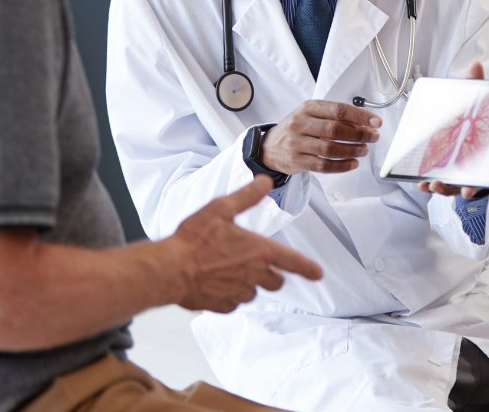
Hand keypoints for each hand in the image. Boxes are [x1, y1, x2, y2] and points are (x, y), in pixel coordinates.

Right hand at [169, 176, 322, 312]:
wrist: (171, 269)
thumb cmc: (194, 239)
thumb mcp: (221, 209)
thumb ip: (247, 197)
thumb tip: (265, 182)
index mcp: (258, 251)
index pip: (293, 262)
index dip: (308, 268)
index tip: (318, 273)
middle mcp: (254, 275)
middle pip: (276, 281)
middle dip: (271, 274)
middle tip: (254, 262)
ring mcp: (239, 293)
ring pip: (254, 292)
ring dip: (249, 283)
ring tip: (227, 269)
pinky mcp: (223, 306)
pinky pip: (234, 302)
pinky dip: (230, 294)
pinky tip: (215, 281)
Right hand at [259, 100, 381, 175]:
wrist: (269, 146)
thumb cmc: (296, 129)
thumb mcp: (310, 115)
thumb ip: (333, 117)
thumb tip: (363, 123)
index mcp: (308, 108)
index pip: (338, 110)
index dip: (360, 116)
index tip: (375, 122)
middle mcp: (301, 124)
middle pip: (335, 129)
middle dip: (359, 134)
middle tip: (373, 137)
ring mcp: (297, 143)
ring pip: (330, 149)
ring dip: (351, 150)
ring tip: (363, 150)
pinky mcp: (297, 160)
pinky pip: (323, 165)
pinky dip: (341, 166)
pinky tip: (352, 163)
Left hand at [417, 61, 487, 199]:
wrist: (479, 128)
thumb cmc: (480, 119)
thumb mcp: (479, 102)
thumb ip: (478, 85)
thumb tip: (475, 64)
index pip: (488, 170)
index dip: (478, 183)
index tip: (468, 191)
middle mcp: (480, 166)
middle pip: (472, 182)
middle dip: (460, 188)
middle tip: (448, 189)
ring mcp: (466, 173)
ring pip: (456, 186)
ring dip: (443, 188)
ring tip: (431, 185)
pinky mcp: (453, 175)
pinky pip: (444, 184)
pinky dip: (433, 185)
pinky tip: (421, 183)